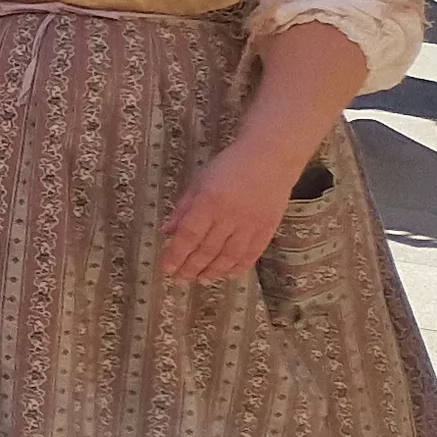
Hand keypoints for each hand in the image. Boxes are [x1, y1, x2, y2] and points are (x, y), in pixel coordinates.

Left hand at [160, 141, 304, 282]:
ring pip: (229, 256)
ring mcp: (251, 224)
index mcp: (209, 202)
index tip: (166, 269)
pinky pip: (252, 253)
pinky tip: (228, 275)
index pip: (188, 236)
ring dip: (213, 272)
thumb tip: (166, 232)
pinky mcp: (268, 228)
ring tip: (201, 280)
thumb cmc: (229, 166)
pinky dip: (239, 267)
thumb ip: (183, 208)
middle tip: (180, 279)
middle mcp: (230, 216)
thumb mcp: (198, 181)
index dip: (176, 256)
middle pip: (207, 250)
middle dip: (191, 268)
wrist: (271, 157)